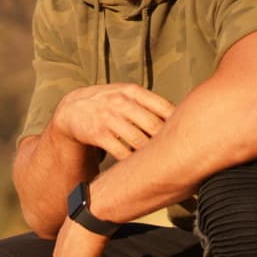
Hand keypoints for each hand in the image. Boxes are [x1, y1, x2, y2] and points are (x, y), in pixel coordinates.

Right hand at [51, 84, 174, 160]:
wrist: (72, 110)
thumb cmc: (106, 103)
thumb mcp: (125, 94)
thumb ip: (149, 103)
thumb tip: (181, 118)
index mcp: (132, 91)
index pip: (164, 107)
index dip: (177, 124)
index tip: (185, 136)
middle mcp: (121, 102)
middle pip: (154, 126)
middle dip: (166, 142)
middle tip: (177, 155)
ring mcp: (108, 117)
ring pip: (139, 140)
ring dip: (150, 153)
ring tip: (160, 163)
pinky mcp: (98, 133)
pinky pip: (121, 151)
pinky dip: (132, 160)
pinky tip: (138, 165)